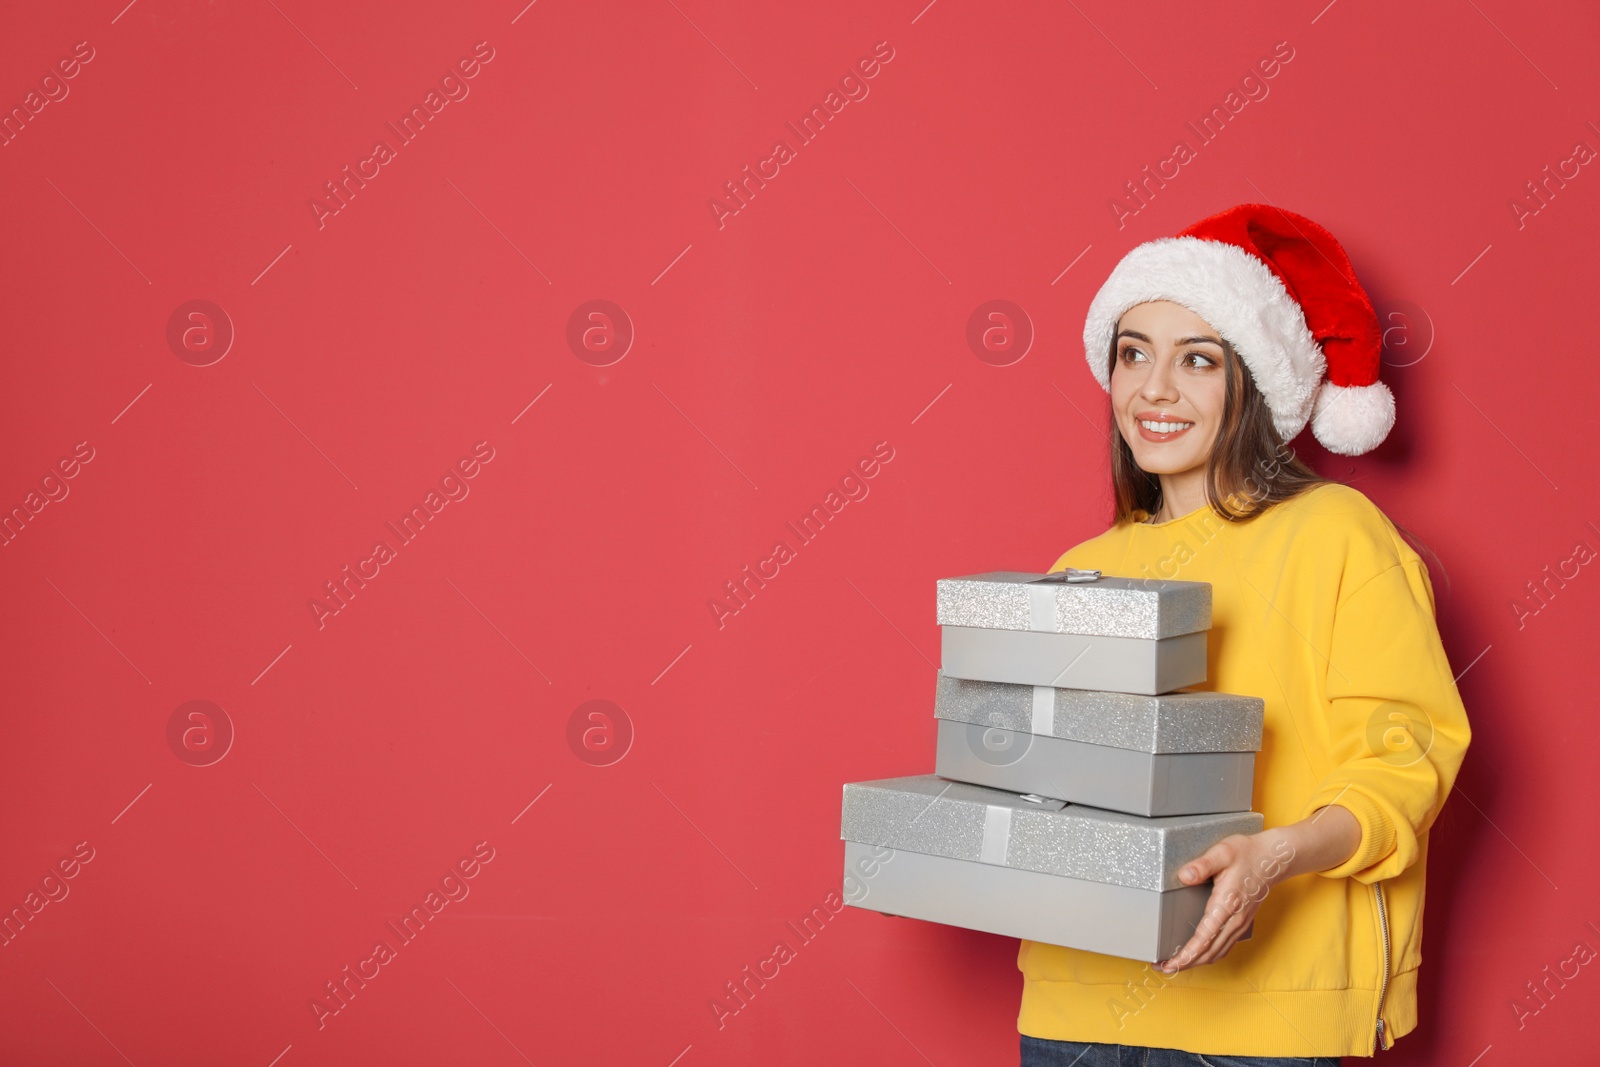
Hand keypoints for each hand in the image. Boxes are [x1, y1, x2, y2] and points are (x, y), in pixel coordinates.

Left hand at [1155, 828, 1294, 973]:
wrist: (1273, 859)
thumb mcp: (1222, 852)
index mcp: (1226, 904)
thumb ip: (1202, 865)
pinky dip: (1208, 955)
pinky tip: (1197, 955)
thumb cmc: (1247, 853)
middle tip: (1162, 967)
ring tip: (1175, 964)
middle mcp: (1234, 919)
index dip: (1186, 955)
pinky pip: (1224, 946)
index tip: (1169, 964)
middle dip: (1185, 964)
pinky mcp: (1241, 923)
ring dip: (1196, 962)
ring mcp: (1239, 923)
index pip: (1204, 938)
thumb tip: (1184, 876)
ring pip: (1216, 953)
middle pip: (1208, 952)